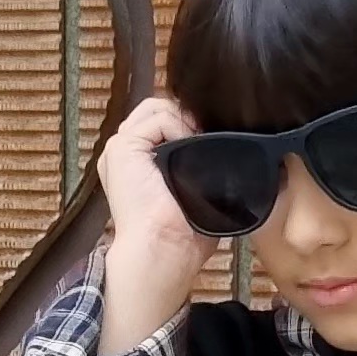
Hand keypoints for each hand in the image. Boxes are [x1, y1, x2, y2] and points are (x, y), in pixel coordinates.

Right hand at [97, 92, 207, 352]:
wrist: (165, 248)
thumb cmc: (184, 232)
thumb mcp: (196, 191)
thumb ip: (201, 165)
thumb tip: (237, 152)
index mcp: (137, 162)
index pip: (162, 120)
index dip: (188, 122)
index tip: (211, 137)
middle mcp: (126, 152)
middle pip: (158, 108)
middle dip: (186, 116)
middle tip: (205, 136)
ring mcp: (119, 148)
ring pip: (156, 107)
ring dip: (183, 121)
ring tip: (196, 143)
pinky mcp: (121, 147)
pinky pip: (156, 117)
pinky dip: (177, 127)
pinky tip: (187, 148)